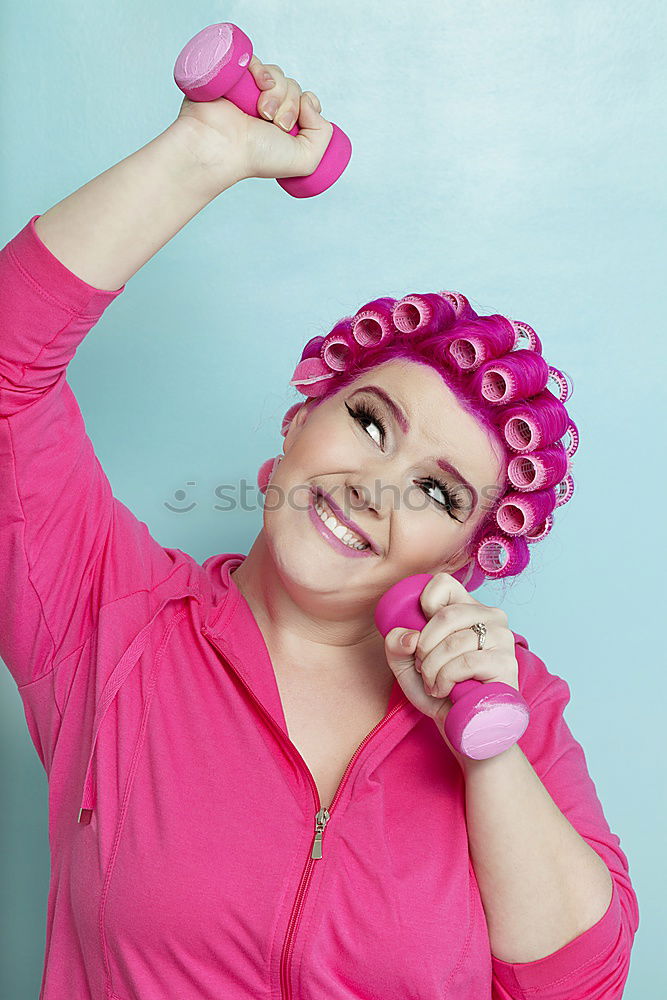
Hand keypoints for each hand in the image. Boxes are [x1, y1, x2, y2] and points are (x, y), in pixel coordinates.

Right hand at [174, 54, 333, 184]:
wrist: (222, 146)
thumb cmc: (257, 157)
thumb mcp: (306, 160)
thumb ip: (324, 135)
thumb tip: (311, 101)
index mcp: (282, 125)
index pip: (307, 101)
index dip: (309, 106)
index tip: (296, 122)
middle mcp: (267, 107)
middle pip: (295, 88)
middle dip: (291, 106)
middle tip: (276, 124)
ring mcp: (250, 91)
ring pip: (280, 75)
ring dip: (277, 92)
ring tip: (262, 112)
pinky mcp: (235, 74)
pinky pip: (258, 60)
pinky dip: (263, 70)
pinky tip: (259, 85)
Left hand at [383, 572, 519, 766]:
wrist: (465, 730)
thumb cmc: (440, 693)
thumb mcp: (406, 666)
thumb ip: (395, 645)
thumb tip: (408, 635)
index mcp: (468, 609)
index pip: (443, 583)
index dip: (423, 605)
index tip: (421, 636)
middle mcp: (491, 617)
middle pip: (445, 614)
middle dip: (424, 646)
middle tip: (423, 667)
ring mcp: (502, 639)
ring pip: (454, 641)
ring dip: (432, 668)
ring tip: (434, 684)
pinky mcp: (507, 663)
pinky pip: (466, 662)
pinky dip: (446, 679)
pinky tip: (445, 691)